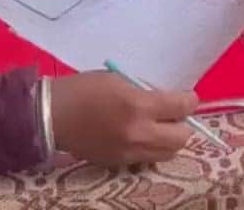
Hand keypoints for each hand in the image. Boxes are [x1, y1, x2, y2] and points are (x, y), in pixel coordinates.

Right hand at [51, 71, 198, 165]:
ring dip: (169, 139)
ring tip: (158, 127)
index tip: (188, 97)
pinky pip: (147, 159)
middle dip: (183, 124)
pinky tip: (140, 136)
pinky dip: (151, 148)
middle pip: (182, 137)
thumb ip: (146, 92)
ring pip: (167, 153)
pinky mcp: (120, 163)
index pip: (182, 107)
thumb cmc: (85, 89)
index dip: (190, 101)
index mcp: (139, 106)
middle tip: (173, 114)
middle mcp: (139, 133)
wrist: (53, 116)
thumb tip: (167, 101)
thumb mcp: (119, 80)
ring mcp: (130, 152)